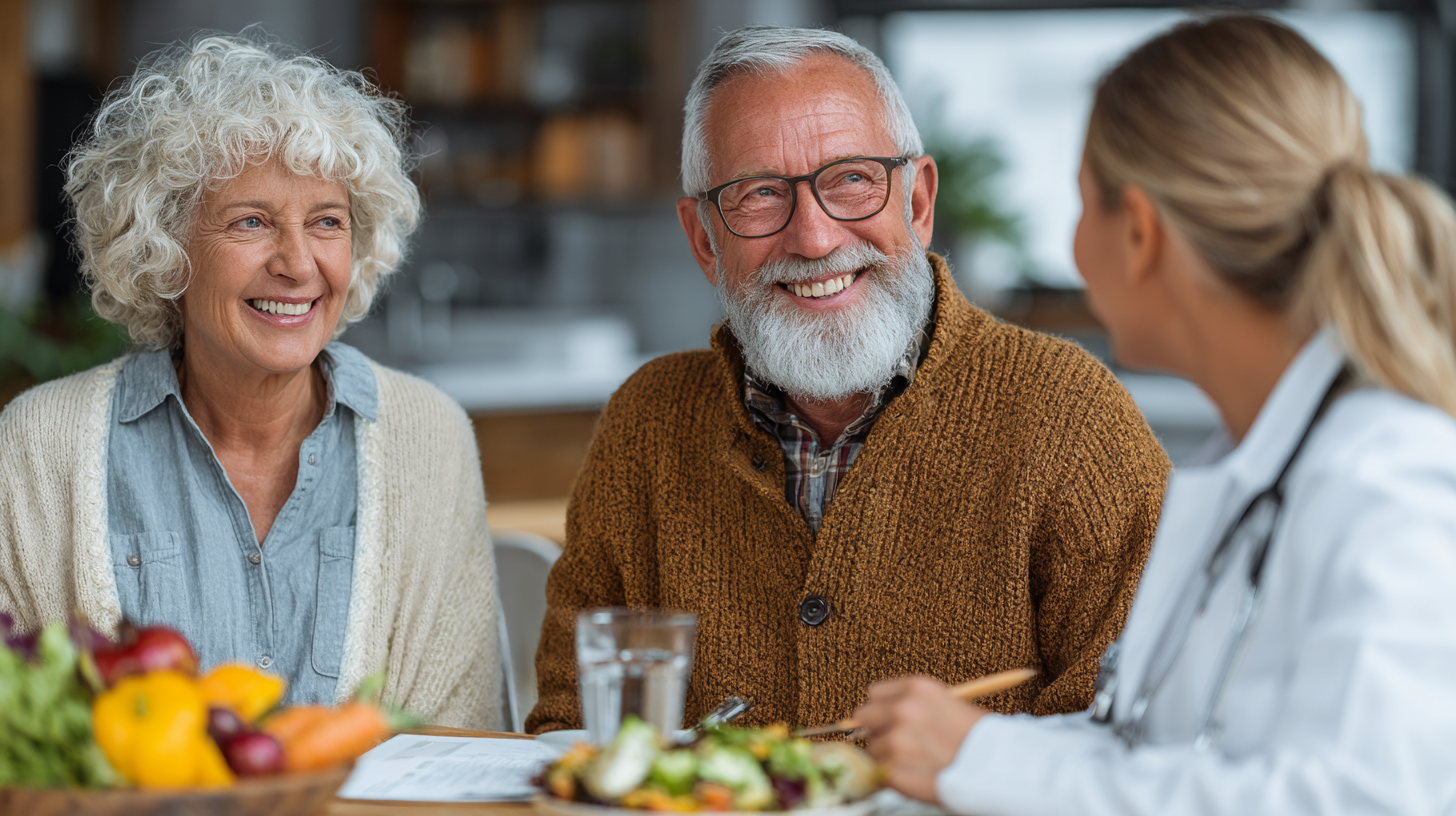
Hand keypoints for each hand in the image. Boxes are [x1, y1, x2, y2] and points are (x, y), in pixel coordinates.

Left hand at [853, 675, 988, 802]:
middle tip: (900, 743)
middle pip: (864, 717)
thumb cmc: (983, 739)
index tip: (890, 719)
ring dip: (888, 758)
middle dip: (879, 730)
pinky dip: (895, 778)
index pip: (875, 693)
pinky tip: (918, 776)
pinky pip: (881, 774)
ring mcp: (897, 741)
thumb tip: (885, 714)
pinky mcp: (894, 771)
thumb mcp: (952, 704)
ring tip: (918, 763)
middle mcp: (903, 710)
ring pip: (872, 750)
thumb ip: (916, 705)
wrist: (1001, 770)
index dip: (883, 708)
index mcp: (918, 688)